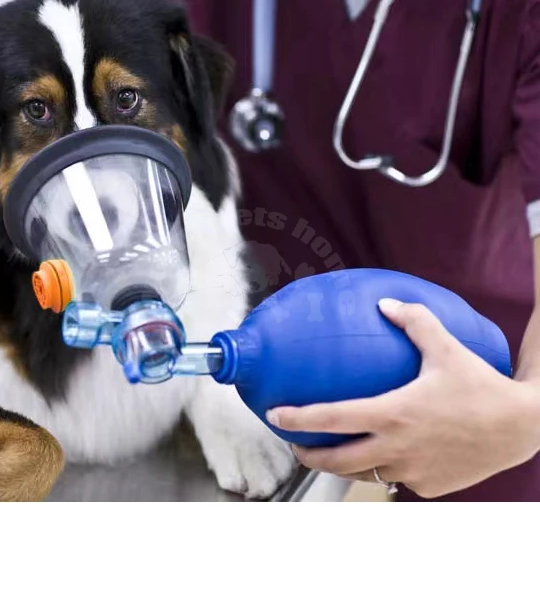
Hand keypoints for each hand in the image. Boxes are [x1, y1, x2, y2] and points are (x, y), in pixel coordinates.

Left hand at [267, 299, 539, 497]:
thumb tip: (384, 303)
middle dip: (309, 456)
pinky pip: (399, 479)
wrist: (522, 428)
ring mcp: (413, 472)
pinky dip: (388, 467)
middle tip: (295, 445)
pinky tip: (388, 454)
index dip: (299, 419)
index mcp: (392, 413)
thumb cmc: (480, 385)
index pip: (333, 419)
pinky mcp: (430, 487)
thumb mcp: (446, 348)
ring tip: (333, 451)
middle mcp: (397, 447)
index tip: (275, 416)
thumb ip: (413, 321)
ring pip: (367, 473)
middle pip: (338, 462)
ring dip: (347, 465)